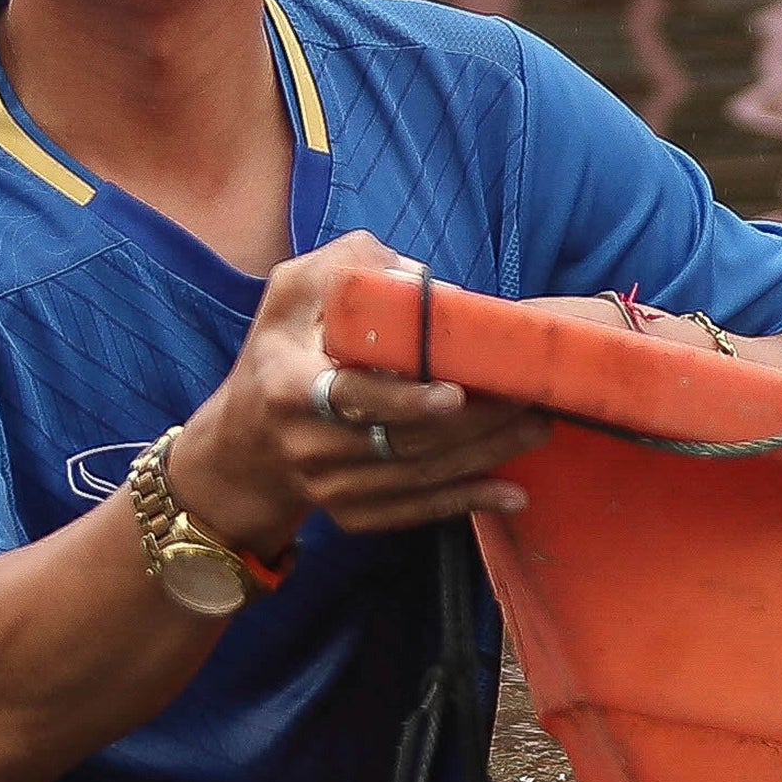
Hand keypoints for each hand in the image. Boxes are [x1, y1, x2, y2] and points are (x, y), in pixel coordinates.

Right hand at [172, 234, 551, 552]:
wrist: (245, 441)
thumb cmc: (283, 349)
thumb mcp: (294, 291)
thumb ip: (352, 267)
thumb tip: (420, 281)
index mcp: (290, 385)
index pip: (351, 397)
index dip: (404, 399)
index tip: (455, 391)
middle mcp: (307, 444)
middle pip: (401, 441)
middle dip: (474, 423)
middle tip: (529, 399)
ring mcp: (327, 486)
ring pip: (416, 477)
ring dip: (484, 457)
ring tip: (537, 428)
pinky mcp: (349, 514)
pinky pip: (412, 513)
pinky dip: (464, 502)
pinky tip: (512, 493)